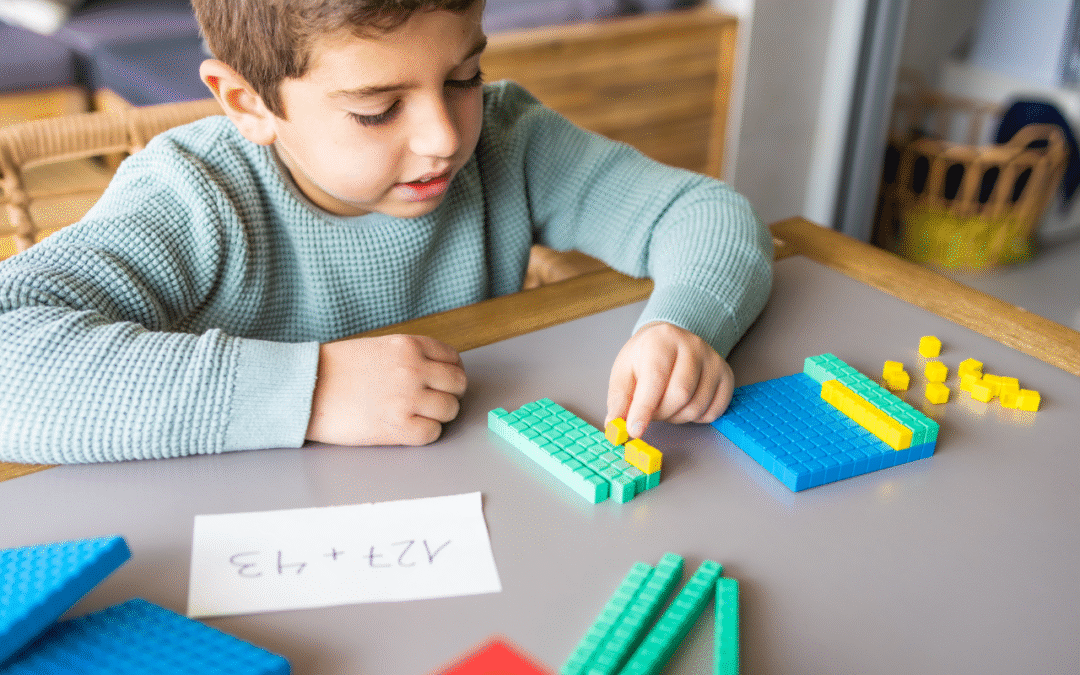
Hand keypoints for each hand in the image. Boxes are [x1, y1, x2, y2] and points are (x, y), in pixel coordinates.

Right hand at [305, 334, 467, 445]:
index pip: (453, 359)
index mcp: (409, 345)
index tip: (442, 383)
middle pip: (458, 385)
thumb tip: (436, 373)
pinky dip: (425, 433)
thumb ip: (409, 356)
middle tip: (433, 402)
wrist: (304, 389)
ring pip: (450, 410)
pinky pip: (432, 433)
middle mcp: (414, 368)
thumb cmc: (335, 369)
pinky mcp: (398, 426)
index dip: (450, 373)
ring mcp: (408, 398)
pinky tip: (407, 429)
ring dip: (438, 416)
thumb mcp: (378, 348)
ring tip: (417, 416)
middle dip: (449, 394)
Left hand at [606, 322, 732, 437]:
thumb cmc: (645, 357)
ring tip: (666, 405)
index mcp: (662, 340)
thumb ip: (619, 398)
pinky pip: (715, 410)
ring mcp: (713, 360)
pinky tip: (685, 406)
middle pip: (680, 395)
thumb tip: (615, 425)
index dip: (644, 409)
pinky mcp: (726, 375)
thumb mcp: (624, 371)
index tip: (634, 430)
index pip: (655, 379)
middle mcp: (692, 346)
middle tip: (650, 412)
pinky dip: (697, 418)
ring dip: (677, 418)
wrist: (669, 340)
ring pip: (697, 406)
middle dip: (660, 414)